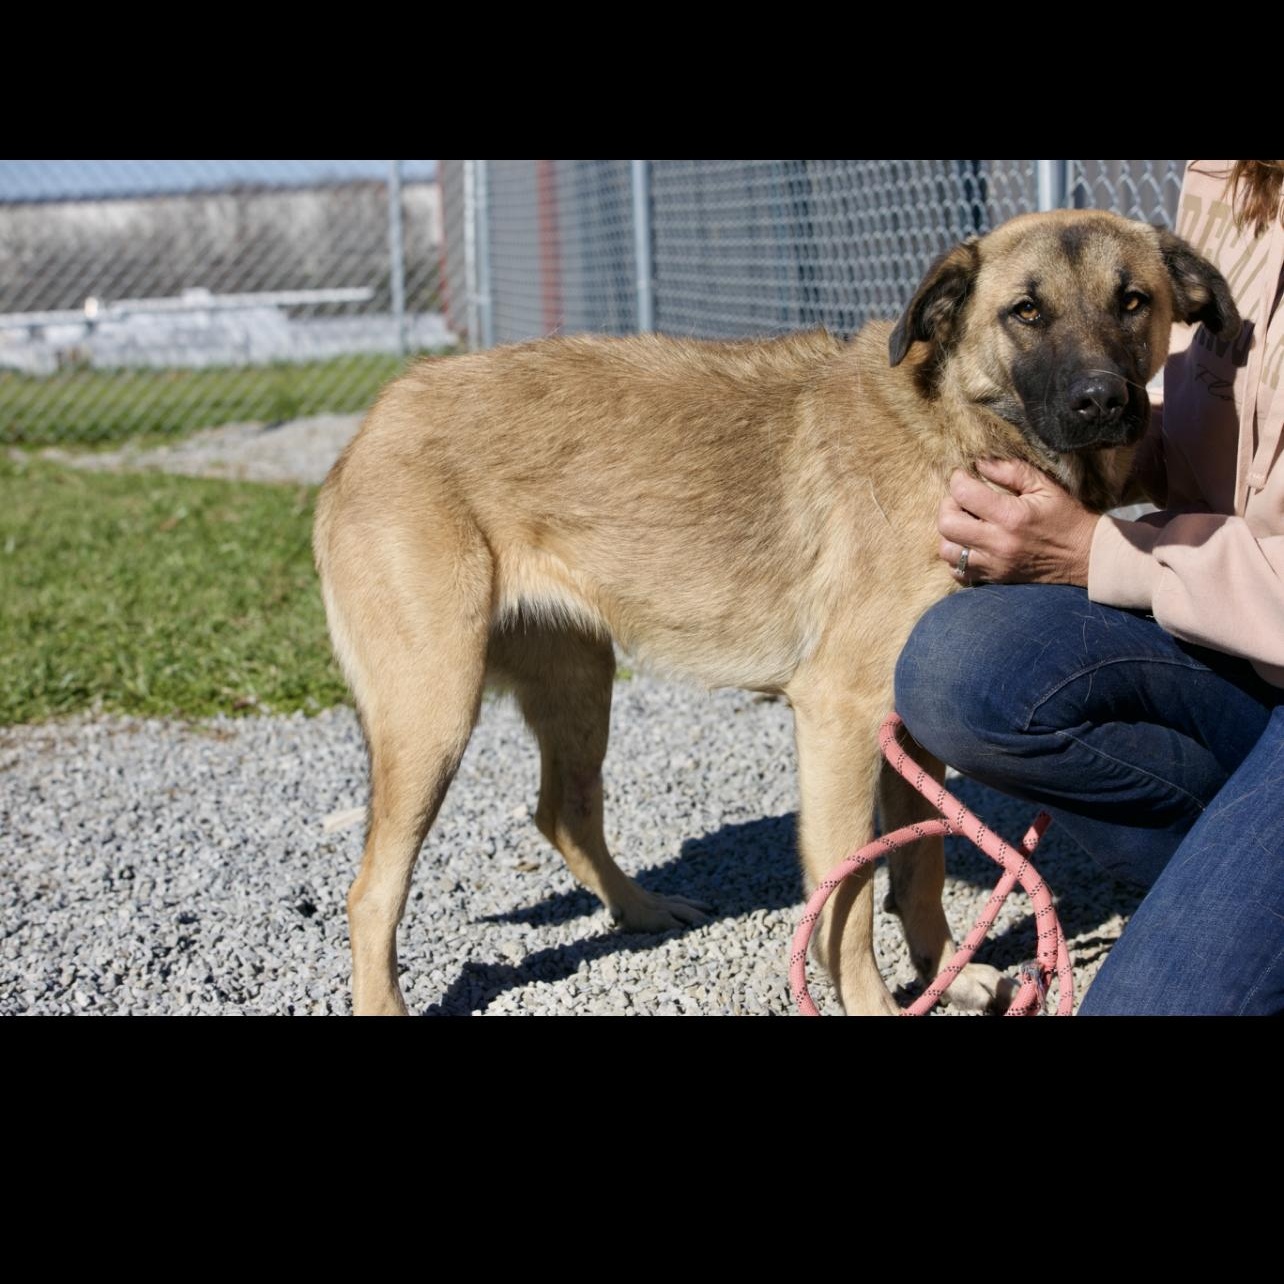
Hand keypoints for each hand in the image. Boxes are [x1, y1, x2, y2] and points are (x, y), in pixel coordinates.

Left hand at [937, 458, 1097, 585]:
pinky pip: (957, 571)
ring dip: (950, 533)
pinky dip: (957, 557)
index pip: (963, 494)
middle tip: (962, 500)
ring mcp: (993, 564)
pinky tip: (970, 544)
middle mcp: (997, 543)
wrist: (1084, 556)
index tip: (964, 476)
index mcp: (1011, 516)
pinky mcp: (993, 578)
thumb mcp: (1045, 486)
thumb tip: (979, 463)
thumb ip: (1011, 471)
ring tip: (966, 522)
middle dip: (948, 505)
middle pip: (947, 524)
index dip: (958, 479)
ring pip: (947, 550)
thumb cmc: (1065, 517)